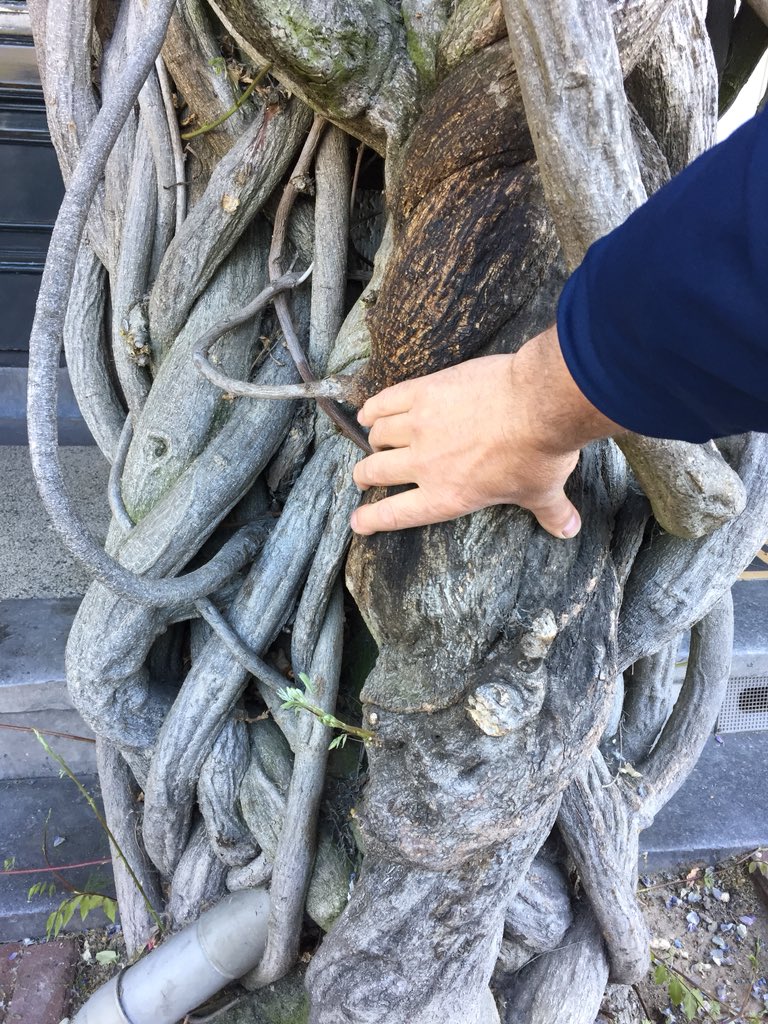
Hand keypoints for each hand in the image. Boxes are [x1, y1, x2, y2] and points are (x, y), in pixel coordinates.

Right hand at [350, 326, 618, 537]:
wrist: (538, 404)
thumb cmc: (539, 453)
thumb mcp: (543, 491)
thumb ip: (550, 513)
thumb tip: (568, 531)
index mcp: (447, 496)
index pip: (396, 514)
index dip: (371, 519)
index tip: (358, 521)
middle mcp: (424, 464)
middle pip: (376, 471)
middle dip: (365, 476)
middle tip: (364, 477)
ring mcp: (420, 425)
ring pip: (379, 434)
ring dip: (374, 439)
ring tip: (374, 440)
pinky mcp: (424, 391)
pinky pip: (386, 400)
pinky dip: (373, 407)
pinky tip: (368, 410)